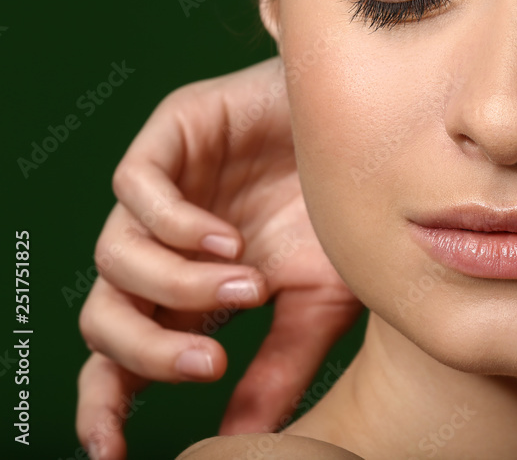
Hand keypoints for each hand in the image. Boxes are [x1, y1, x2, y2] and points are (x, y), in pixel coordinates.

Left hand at [76, 57, 362, 459]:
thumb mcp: (317, 302)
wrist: (372, 130)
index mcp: (191, 291)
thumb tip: (240, 441)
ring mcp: (163, 190)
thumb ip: (276, 367)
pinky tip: (229, 238)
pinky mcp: (170, 136)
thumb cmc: (344, 213)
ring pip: (113, 257)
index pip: (122, 355)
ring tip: (252, 283)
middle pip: (103, 316)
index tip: (111, 451)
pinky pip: (136, 190)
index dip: (105, 403)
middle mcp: (164, 247)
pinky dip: (176, 227)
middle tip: (209, 364)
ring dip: (180, 286)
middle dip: (144, 352)